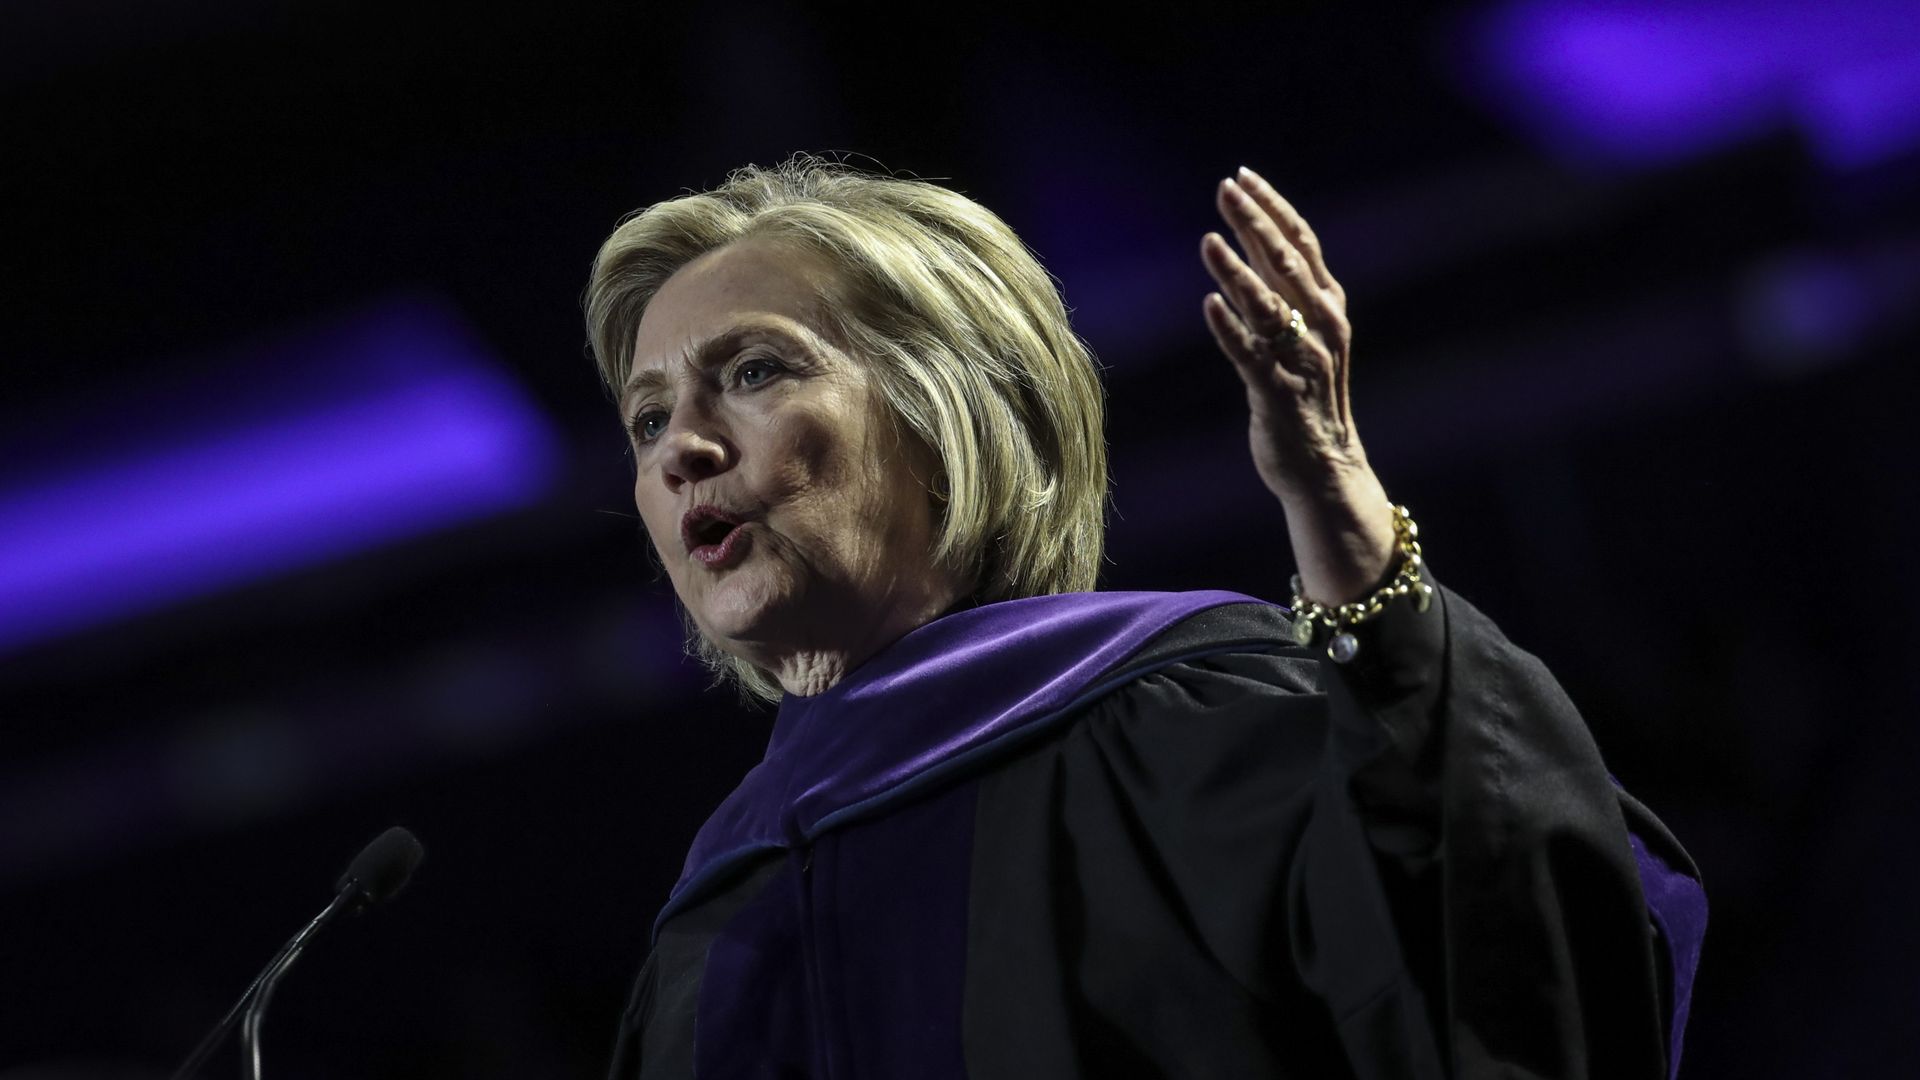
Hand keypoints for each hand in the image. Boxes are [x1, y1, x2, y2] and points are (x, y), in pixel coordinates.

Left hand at [1200, 166, 1395, 604]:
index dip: (1273, 208)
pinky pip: (1252, 357)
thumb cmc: (1307, 394)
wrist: (1325, 467)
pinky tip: (1208, 304)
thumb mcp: (1302, 334)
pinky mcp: (1279, 396)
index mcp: (1328, 307)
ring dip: (1239, 273)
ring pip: (1271, 308)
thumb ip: (1281, 290)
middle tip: (1226, 190)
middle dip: (1256, 224)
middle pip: (1288, 264)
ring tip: (1209, 242)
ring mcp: (1302, 362)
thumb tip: (1252, 239)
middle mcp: (1322, 328)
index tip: (1243, 177)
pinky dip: (1231, 330)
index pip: (1301, 244)